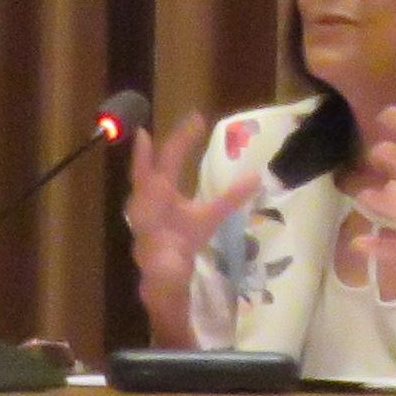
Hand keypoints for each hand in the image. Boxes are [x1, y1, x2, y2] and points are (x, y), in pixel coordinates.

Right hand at [122, 113, 255, 341]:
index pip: (168, 159)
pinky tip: (161, 245)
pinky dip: (156, 251)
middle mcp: (147, 205)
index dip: (182, 139)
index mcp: (161, 191)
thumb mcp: (210, 215)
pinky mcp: (149, 259)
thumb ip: (230, 197)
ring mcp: (143, 231)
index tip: (196, 117)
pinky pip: (152, 251)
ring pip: (138, 210)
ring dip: (138, 199)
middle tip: (145, 134)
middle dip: (143, 159)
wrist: (164, 278)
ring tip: (139, 175)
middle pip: (144, 178)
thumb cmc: (182, 239)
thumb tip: (257, 176)